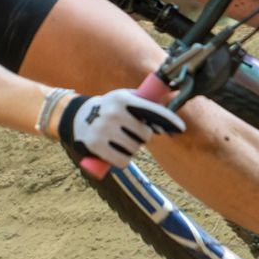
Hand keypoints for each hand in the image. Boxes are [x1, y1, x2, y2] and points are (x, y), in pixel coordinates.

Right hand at [58, 86, 187, 166]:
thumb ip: (145, 101)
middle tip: (129, 133)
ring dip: (131, 149)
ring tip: (120, 141)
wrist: (77, 117)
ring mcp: (103, 129)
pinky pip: (122, 161)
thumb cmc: (110, 109)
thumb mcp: (124, 98)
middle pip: (145, 135)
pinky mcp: (96, 145)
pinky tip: (115, 152)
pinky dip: (122, 160)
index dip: (168, 120)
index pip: (151, 110)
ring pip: (134, 149)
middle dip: (141, 136)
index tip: (181, 128)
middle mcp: (113, 112)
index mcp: (123, 99)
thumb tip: (171, 102)